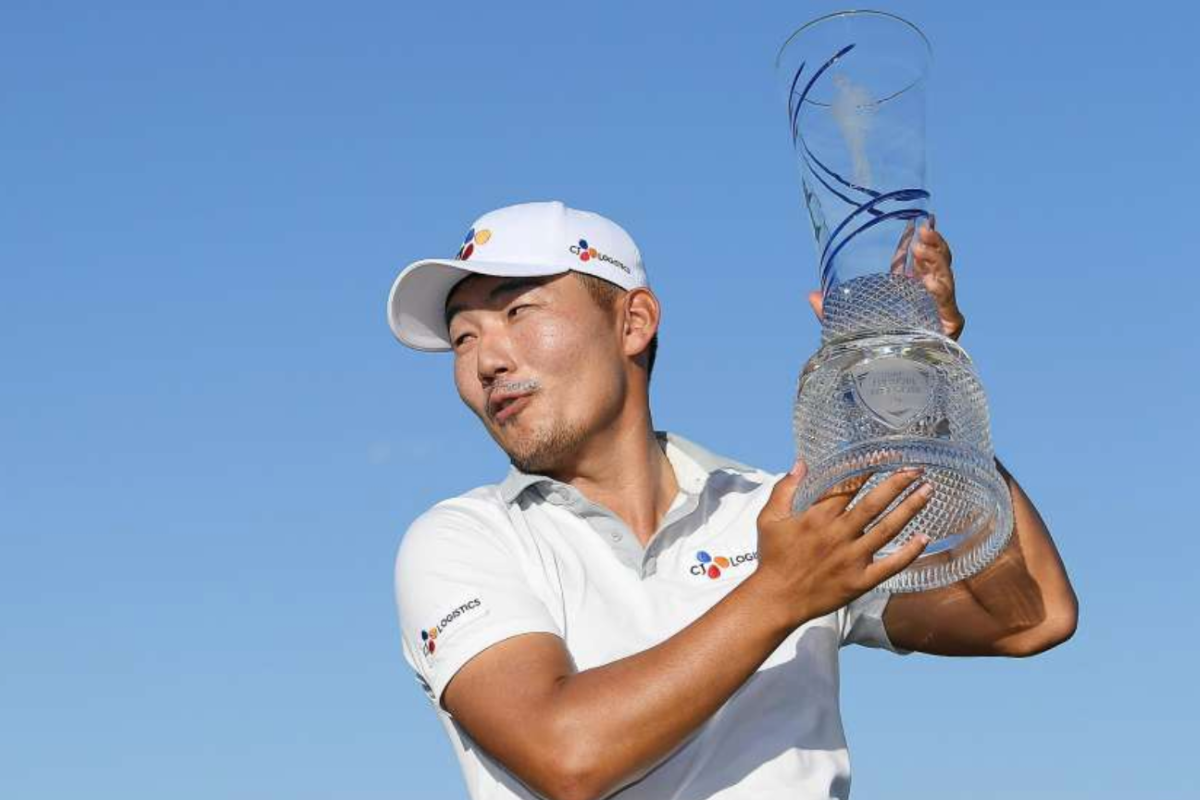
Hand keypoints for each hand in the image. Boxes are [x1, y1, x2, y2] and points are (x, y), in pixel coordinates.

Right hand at [753, 461, 932, 628]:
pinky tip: (924, 537)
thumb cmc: (773, 558)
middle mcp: (838, 534)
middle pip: (874, 503)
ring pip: (887, 529)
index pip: (848, 486)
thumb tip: (801, 464)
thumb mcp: (770, 518)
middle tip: (917, 469)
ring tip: (927, 492)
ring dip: (909, 508)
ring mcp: (852, 558)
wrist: (776, 600)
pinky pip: (890, 565)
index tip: (886, 455)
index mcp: (817, 517)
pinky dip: (909, 552)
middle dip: (898, 483)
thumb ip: (785, 489)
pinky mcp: (860, 581)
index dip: (869, 468)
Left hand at [806, 215, 965, 340]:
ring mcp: (940, 313)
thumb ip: (831, 313)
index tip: (922, 221)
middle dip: (934, 246)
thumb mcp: (848, 329)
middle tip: (923, 231)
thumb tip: (811, 296)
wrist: (885, 390)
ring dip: (937, 262)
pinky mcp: (947, 330)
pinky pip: (949, 307)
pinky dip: (942, 293)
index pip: (920, 260)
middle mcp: (929, 300)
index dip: (924, 240)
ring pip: (946, 280)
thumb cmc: (871, 355)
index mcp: (911, 292)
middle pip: (939, 265)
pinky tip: (931, 283)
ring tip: (923, 249)